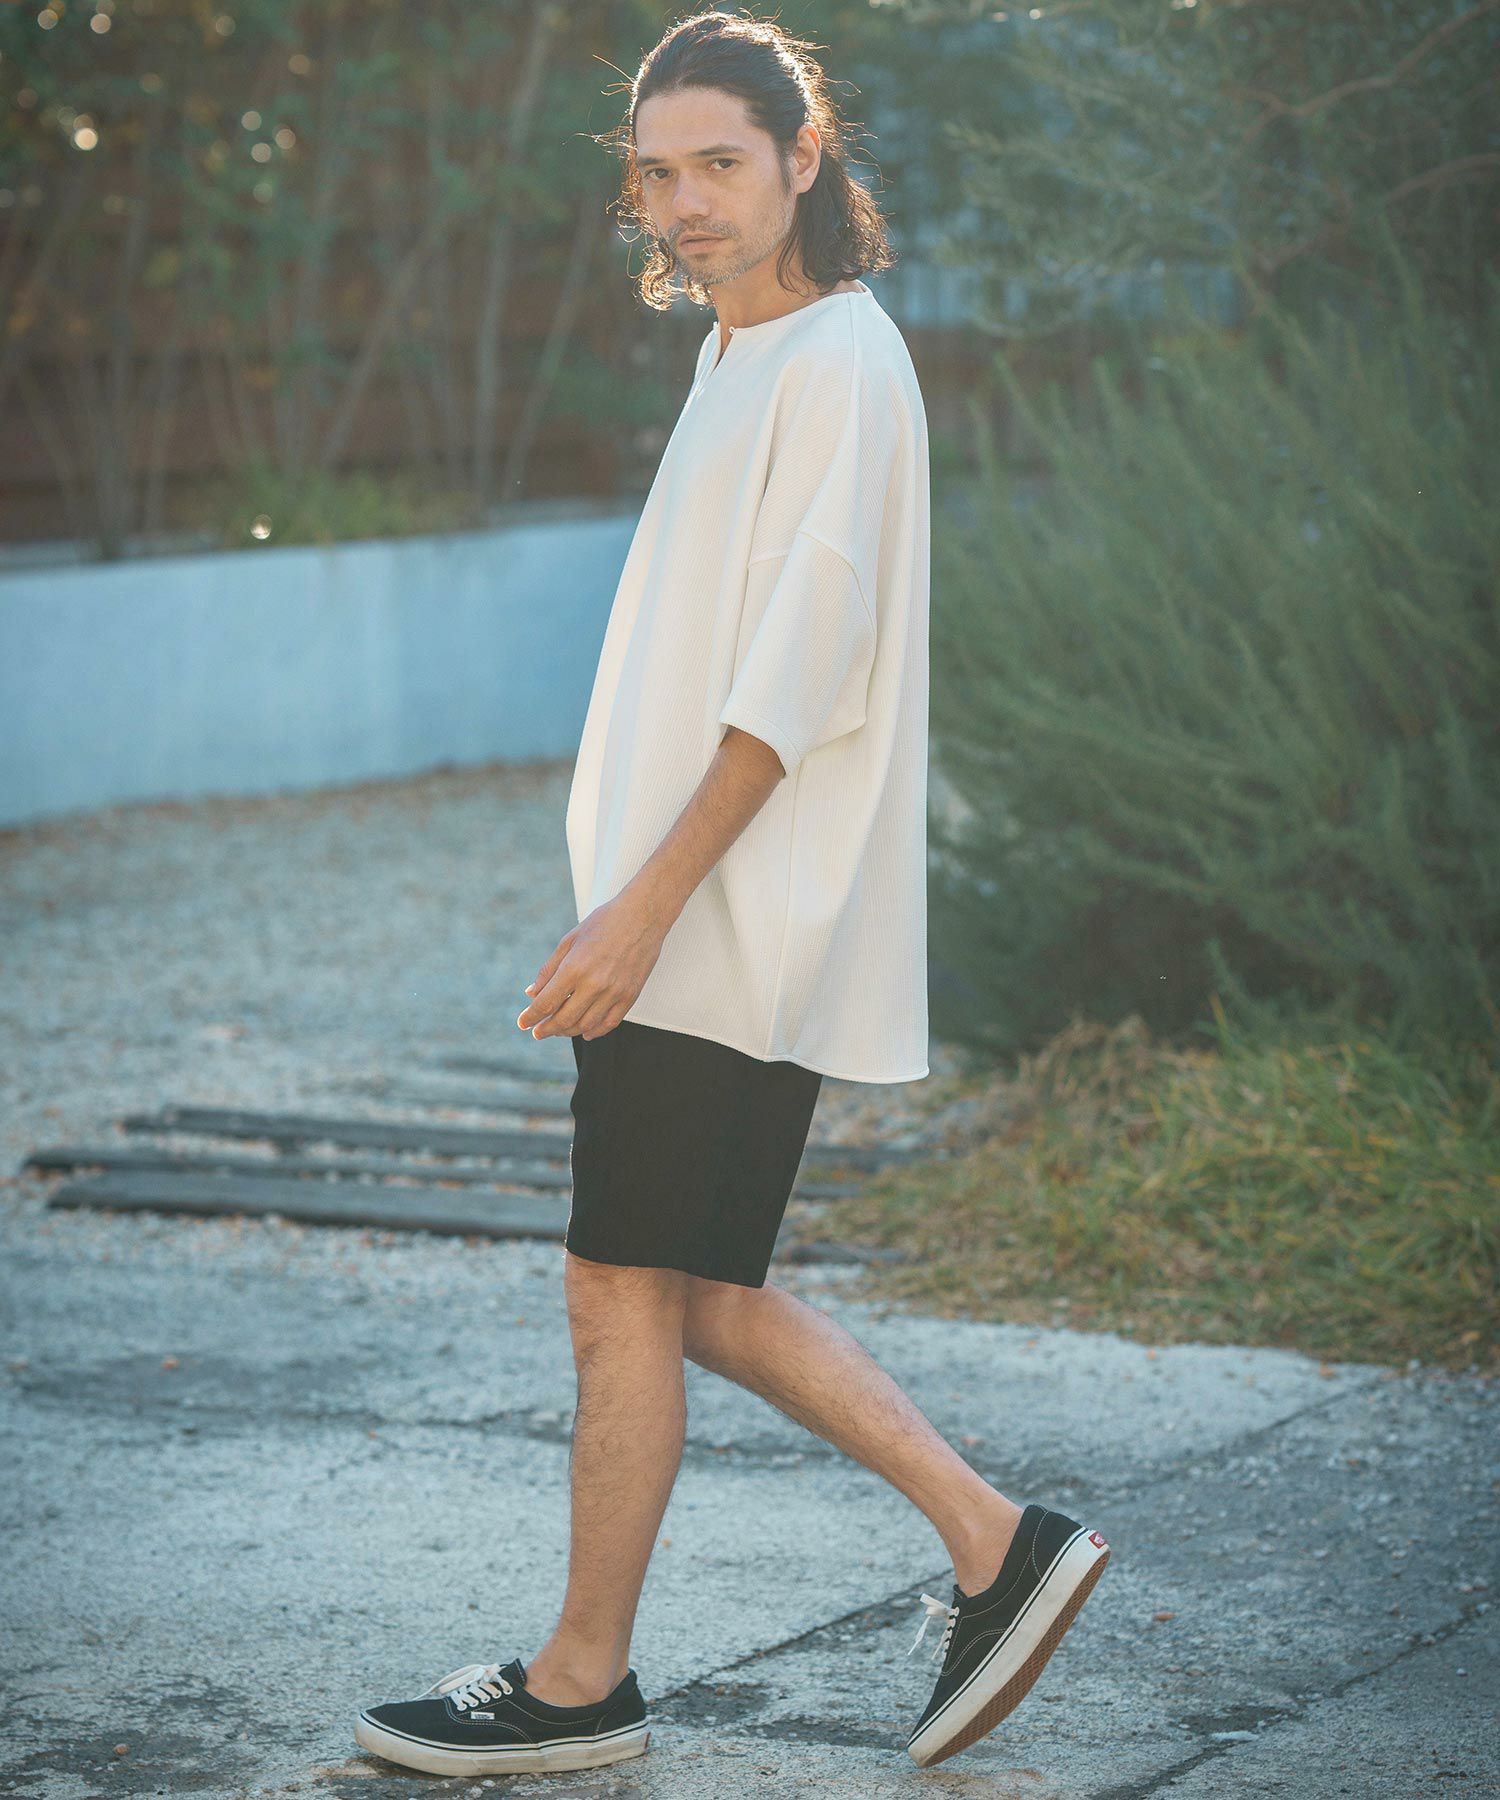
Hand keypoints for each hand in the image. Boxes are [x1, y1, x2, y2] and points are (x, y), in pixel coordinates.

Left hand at [518, 891, 667, 1040]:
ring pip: (585, 1025)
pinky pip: (609, 1023)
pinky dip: (594, 1032)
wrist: (643, 916)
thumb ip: (549, 969)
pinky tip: (585, 1032)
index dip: (531, 1017)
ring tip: (559, 1029)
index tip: (523, 1024)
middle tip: (538, 1032)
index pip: (546, 1003)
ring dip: (568, 1031)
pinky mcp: (629, 996)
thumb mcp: (569, 940)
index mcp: (574, 967)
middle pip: (564, 1019)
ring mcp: (614, 992)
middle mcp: (594, 984)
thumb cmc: (605, 923)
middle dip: (546, 1029)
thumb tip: (532, 993)